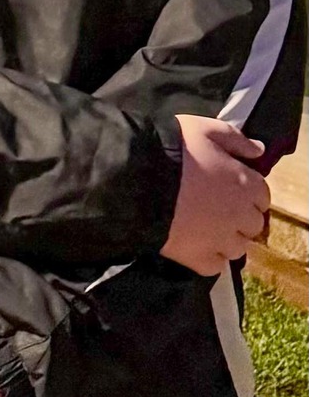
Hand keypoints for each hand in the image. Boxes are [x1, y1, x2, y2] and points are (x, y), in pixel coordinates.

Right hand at [161, 115, 269, 274]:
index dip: (247, 195)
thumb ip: (235, 139)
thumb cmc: (171, 151)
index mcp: (246, 183)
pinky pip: (214, 267)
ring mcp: (219, 239)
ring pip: (237, 249)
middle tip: (216, 212)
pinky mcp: (197, 258)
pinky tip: (195, 249)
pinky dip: (209, 260)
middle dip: (239, 220)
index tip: (230, 192)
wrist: (133, 180)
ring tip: (205, 232)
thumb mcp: (203, 129)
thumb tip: (258, 151)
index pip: (262, 197)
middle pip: (253, 225)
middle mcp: (239, 214)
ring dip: (226, 241)